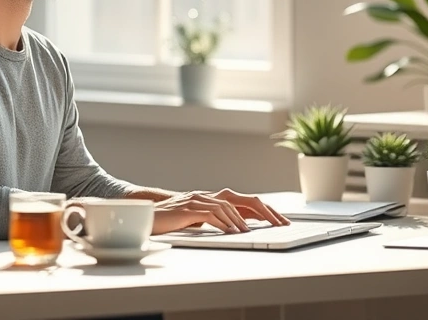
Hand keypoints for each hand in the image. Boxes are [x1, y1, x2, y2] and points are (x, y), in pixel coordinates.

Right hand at [151, 189, 289, 234]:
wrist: (147, 215)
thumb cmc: (173, 220)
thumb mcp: (198, 220)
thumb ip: (216, 219)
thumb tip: (239, 228)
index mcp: (213, 198)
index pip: (245, 201)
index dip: (264, 210)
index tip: (280, 221)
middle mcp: (208, 195)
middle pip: (242, 199)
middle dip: (263, 211)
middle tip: (279, 223)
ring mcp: (197, 200)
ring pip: (227, 206)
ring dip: (241, 220)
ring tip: (252, 232)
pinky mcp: (187, 209)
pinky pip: (210, 214)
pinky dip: (222, 223)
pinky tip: (231, 232)